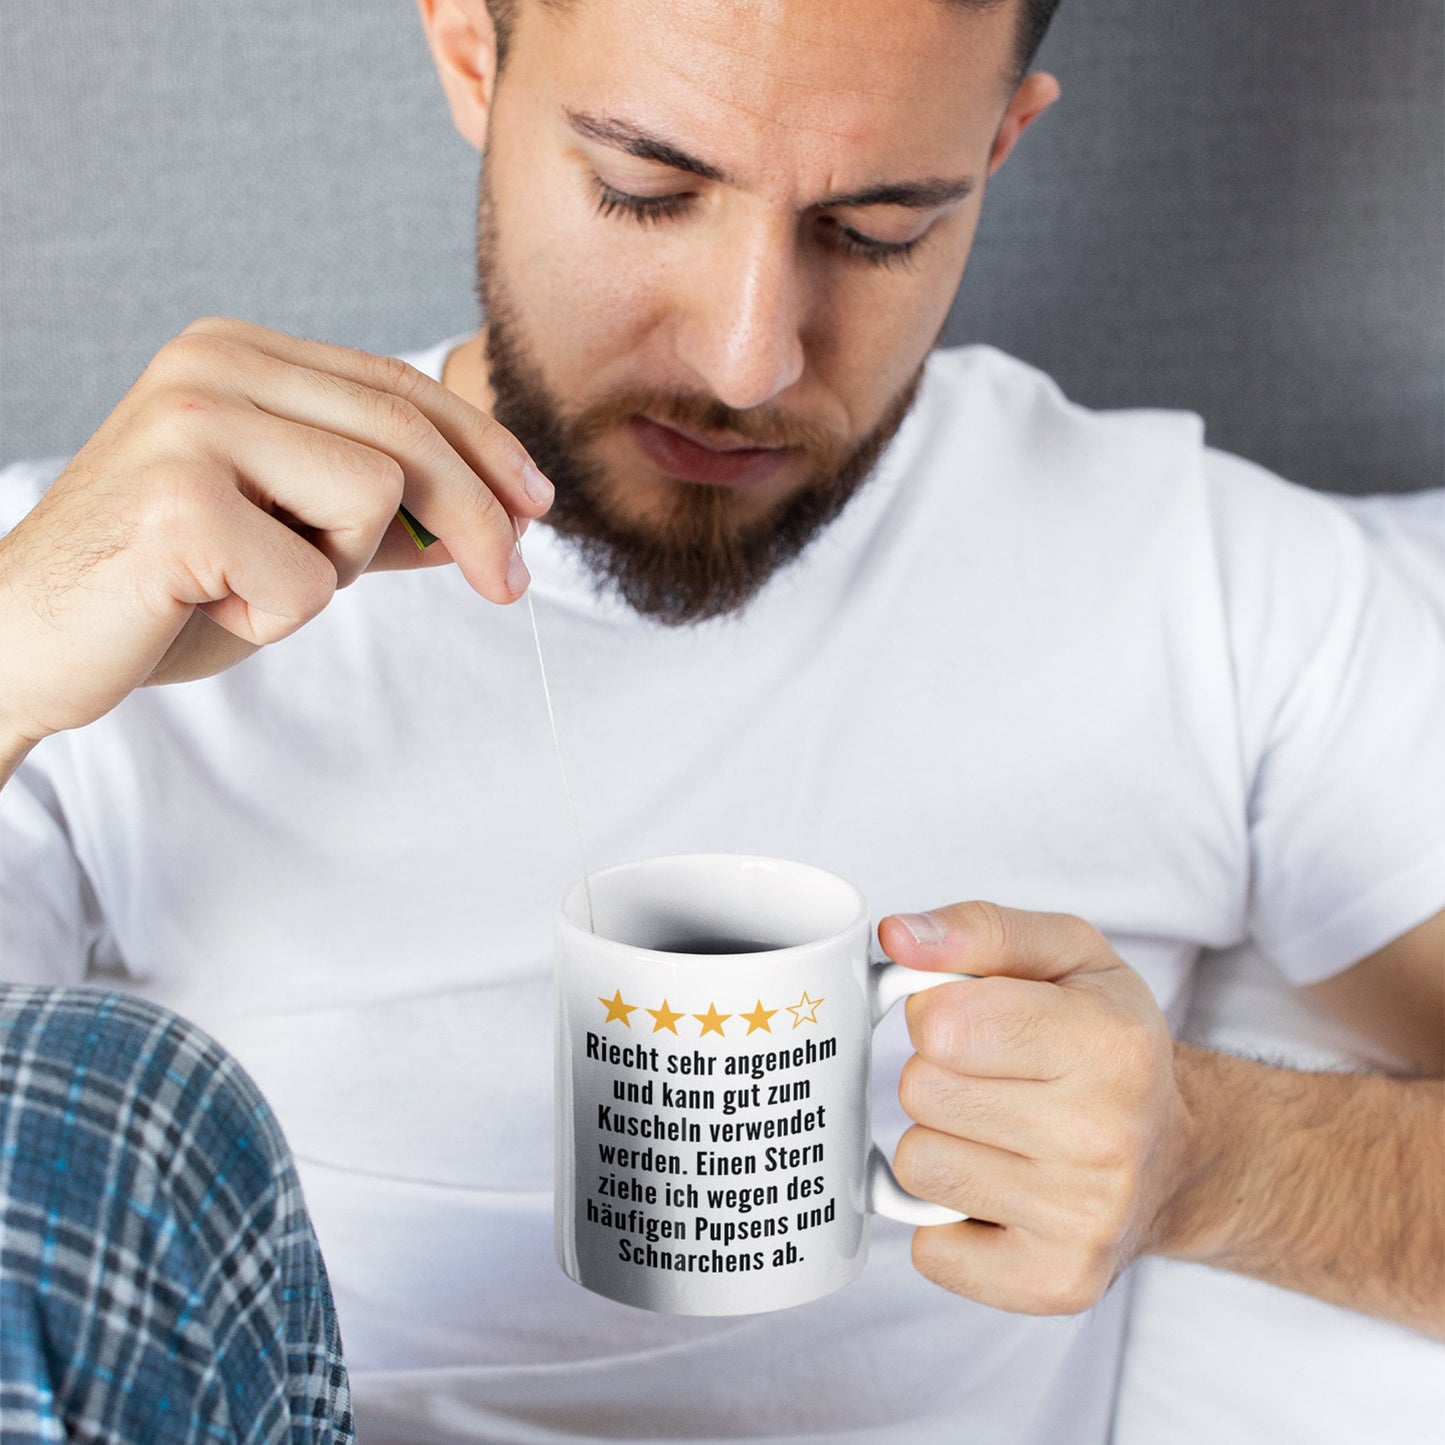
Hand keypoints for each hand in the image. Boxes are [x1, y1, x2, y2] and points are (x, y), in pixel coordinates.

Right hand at [0, 317, 552, 758]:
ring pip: (372, 497)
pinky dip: (277, 616)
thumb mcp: (293, 539)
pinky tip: (206, 606)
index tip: (536, 506)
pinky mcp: (179, 499)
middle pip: (406, 434)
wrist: (27, 642)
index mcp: (240, 355)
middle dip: (479, 517)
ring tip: (250, 582)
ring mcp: (192, 424)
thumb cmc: (165, 588)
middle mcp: (212, 366)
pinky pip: (311, 577)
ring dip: (335, 570)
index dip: (485, 449)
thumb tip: (494, 518)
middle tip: (510, 585)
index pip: (399, 388)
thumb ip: (383, 517)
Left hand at [878, 901, 1187, 1314]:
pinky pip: (929, 1250)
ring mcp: (1085, 1221)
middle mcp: (1106, 1136)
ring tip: (998, 1133)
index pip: (940, 1023)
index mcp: (1108, 1041)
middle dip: (937, 1075)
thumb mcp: (1064, 953)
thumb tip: (896, 936)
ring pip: (918, 1168)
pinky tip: (998, 1194)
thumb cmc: (1105, 1039)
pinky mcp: (1056, 1284)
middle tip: (993, 1078)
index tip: (972, 1018)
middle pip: (921, 1093)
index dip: (936, 1012)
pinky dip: (945, 1222)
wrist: (1176, 1155)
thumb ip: (977, 929)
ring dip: (941, 1144)